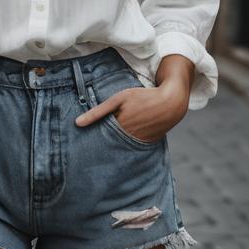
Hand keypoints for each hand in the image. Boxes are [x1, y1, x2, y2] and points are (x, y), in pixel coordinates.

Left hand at [74, 79, 189, 143]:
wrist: (170, 102)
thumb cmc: (142, 97)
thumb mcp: (118, 99)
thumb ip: (98, 111)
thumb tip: (77, 123)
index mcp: (118, 128)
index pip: (98, 138)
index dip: (90, 140)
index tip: (78, 145)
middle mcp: (127, 139)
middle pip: (108, 146)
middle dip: (99, 147)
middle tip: (86, 151)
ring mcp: (138, 143)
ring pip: (119, 148)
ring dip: (112, 147)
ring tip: (102, 149)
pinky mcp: (146, 144)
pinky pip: (131, 148)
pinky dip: (125, 147)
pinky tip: (121, 143)